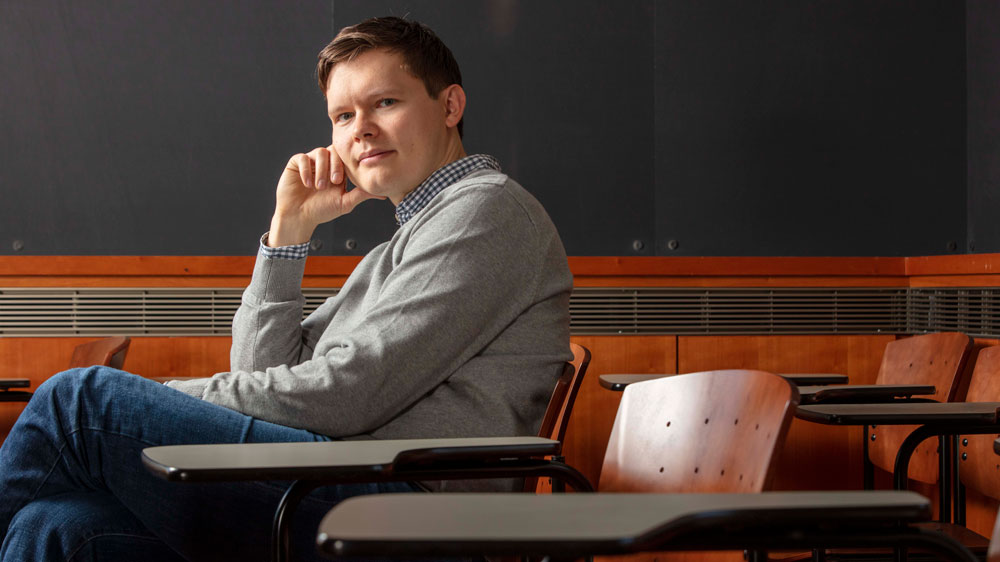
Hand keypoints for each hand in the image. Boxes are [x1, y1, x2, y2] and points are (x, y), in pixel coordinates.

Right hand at [268, 146, 383, 245]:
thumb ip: (362, 194)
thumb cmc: (322, 210)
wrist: (299, 216)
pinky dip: (306, 170)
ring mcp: (311, 162)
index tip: (343, 181)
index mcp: (338, 169)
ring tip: (319, 187)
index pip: (346, 157)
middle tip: (334, 182)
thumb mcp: (345, 202)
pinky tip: (307, 184)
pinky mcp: (296, 163)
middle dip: (335, 166)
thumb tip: (383, 193)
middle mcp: (325, 163)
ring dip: (321, 169)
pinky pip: (303, 158)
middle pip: (334, 151)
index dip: (347, 165)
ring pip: (320, 152)